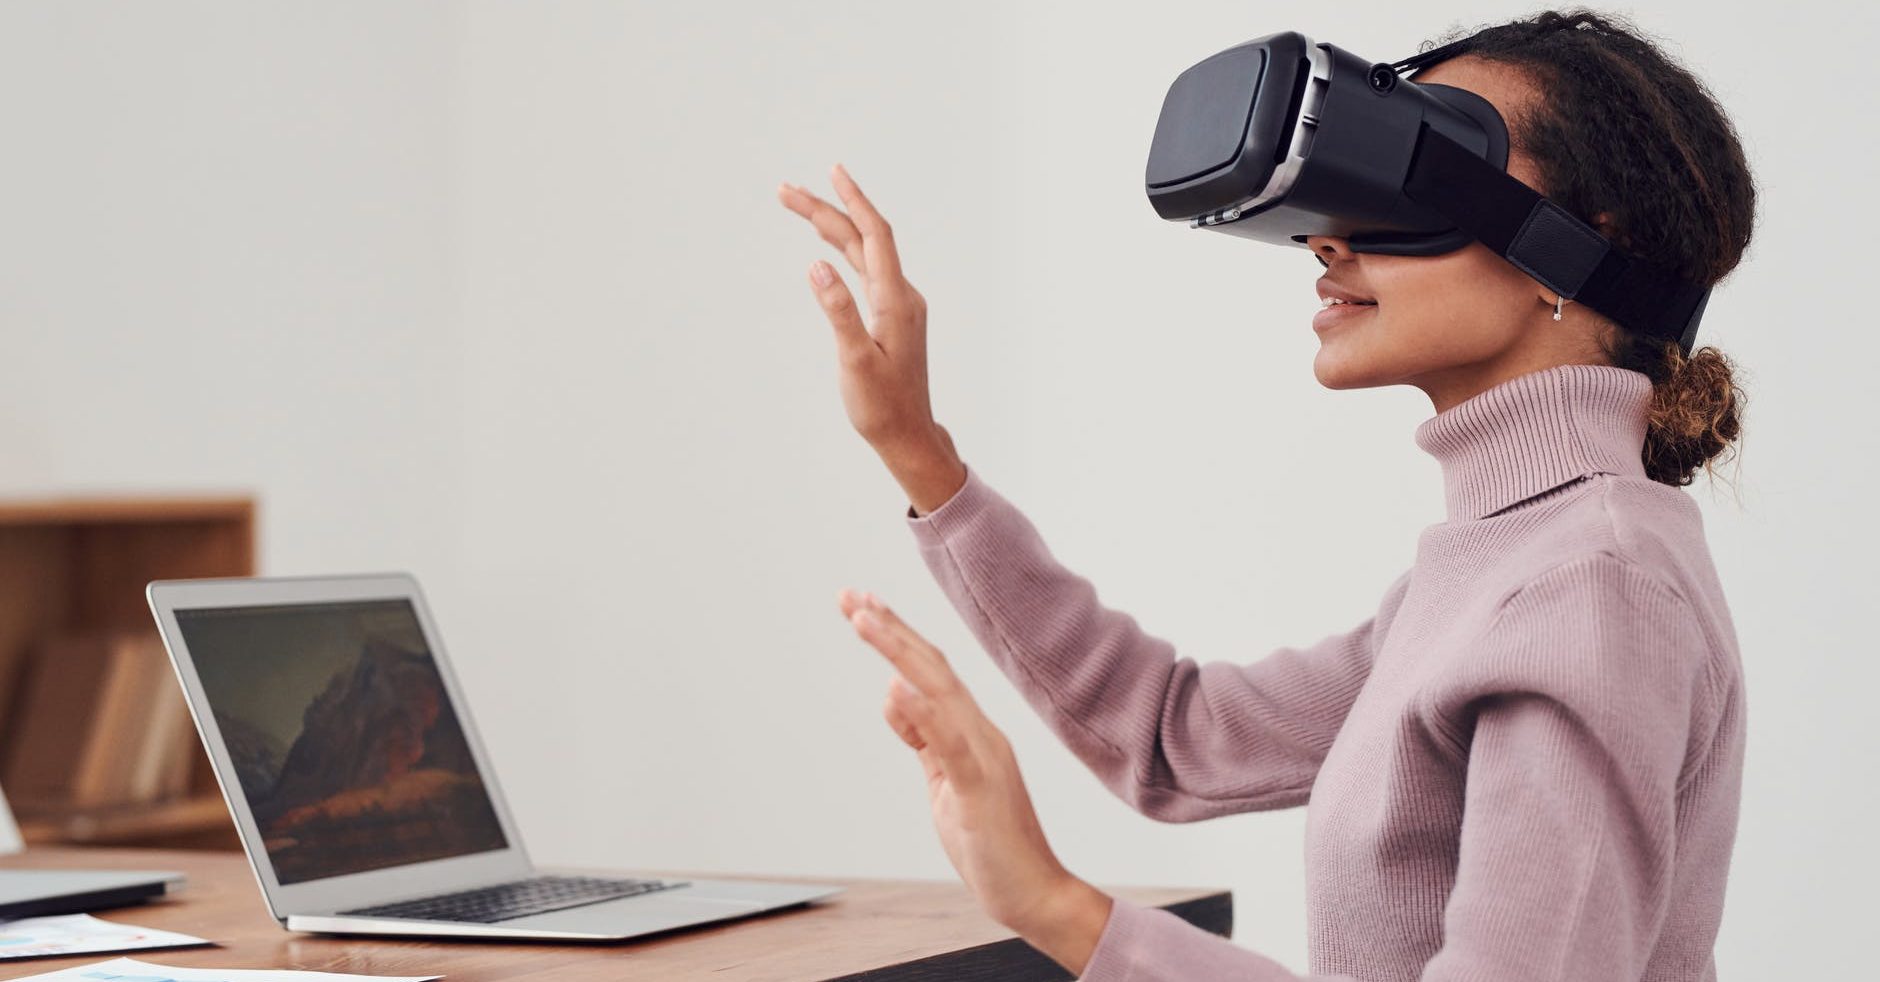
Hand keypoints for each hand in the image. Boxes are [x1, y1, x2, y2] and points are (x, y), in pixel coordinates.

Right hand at [778, 165, 964, 513]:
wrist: (908, 435)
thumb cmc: (881, 406)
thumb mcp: (855, 361)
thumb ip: (838, 311)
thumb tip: (817, 264)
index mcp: (896, 300)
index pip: (874, 235)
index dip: (853, 200)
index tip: (831, 171)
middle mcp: (901, 295)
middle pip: (862, 238)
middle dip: (825, 210)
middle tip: (785, 190)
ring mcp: (898, 304)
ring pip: (862, 252)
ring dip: (831, 227)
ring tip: (798, 205)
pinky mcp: (891, 315)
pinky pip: (866, 269)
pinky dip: (843, 249)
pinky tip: (827, 244)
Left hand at [836, 587, 1112, 974]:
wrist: (1034, 892)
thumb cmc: (991, 842)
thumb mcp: (944, 783)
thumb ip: (924, 740)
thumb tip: (896, 698)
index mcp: (971, 731)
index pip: (929, 671)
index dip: (897, 636)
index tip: (863, 606)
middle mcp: (980, 732)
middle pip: (930, 667)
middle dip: (889, 628)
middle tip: (850, 595)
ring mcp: (982, 757)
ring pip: (937, 691)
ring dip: (897, 651)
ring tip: (862, 619)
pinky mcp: (979, 789)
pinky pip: (949, 745)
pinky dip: (921, 713)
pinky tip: (895, 689)